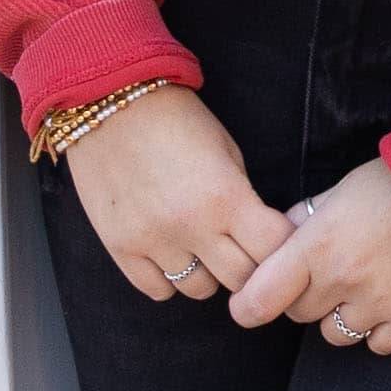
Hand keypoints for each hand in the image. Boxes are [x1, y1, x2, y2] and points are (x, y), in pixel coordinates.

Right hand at [66, 86, 292, 303]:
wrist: (110, 100)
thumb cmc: (175, 119)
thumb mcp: (225, 149)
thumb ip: (242, 197)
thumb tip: (256, 236)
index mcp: (225, 196)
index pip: (273, 250)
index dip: (280, 247)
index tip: (271, 240)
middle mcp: (191, 226)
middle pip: (241, 279)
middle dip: (247, 263)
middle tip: (238, 245)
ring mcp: (153, 241)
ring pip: (200, 290)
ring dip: (207, 271)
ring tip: (199, 244)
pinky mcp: (120, 248)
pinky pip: (158, 290)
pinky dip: (169, 277)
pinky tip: (169, 250)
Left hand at [229, 154, 390, 357]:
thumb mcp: (342, 189)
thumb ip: (306, 220)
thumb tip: (279, 239)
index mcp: (318, 244)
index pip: (260, 297)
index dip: (249, 306)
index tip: (248, 307)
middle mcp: (344, 280)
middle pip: (299, 314)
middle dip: (306, 295)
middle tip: (330, 271)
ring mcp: (381, 304)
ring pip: (335, 334)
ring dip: (342, 314)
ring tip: (366, 283)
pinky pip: (379, 345)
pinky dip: (379, 329)